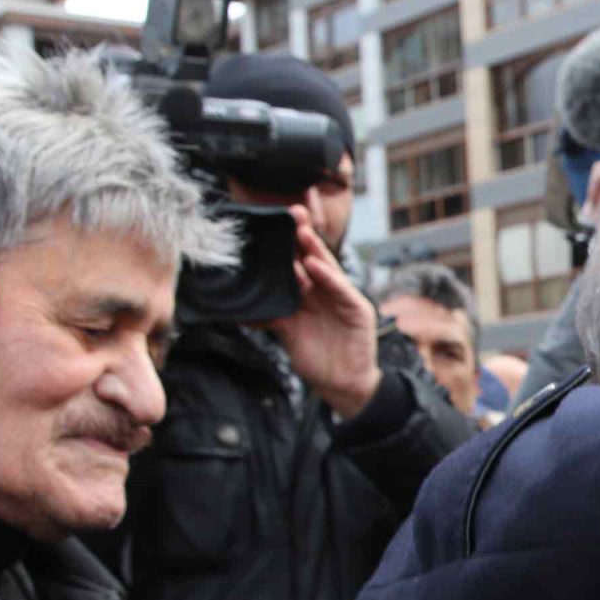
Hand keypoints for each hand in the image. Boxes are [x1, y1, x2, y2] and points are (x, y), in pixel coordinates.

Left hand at [265, 206, 383, 419]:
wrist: (341, 385)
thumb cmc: (317, 358)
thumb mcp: (288, 333)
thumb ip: (271, 318)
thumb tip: (242, 312)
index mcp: (310, 294)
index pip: (298, 264)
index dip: (288, 246)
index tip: (275, 225)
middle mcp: (326, 292)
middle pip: (313, 259)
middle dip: (302, 237)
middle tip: (290, 213)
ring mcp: (342, 299)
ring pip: (327, 269)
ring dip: (315, 249)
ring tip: (301, 231)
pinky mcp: (357, 310)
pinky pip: (341, 289)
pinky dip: (328, 277)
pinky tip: (315, 264)